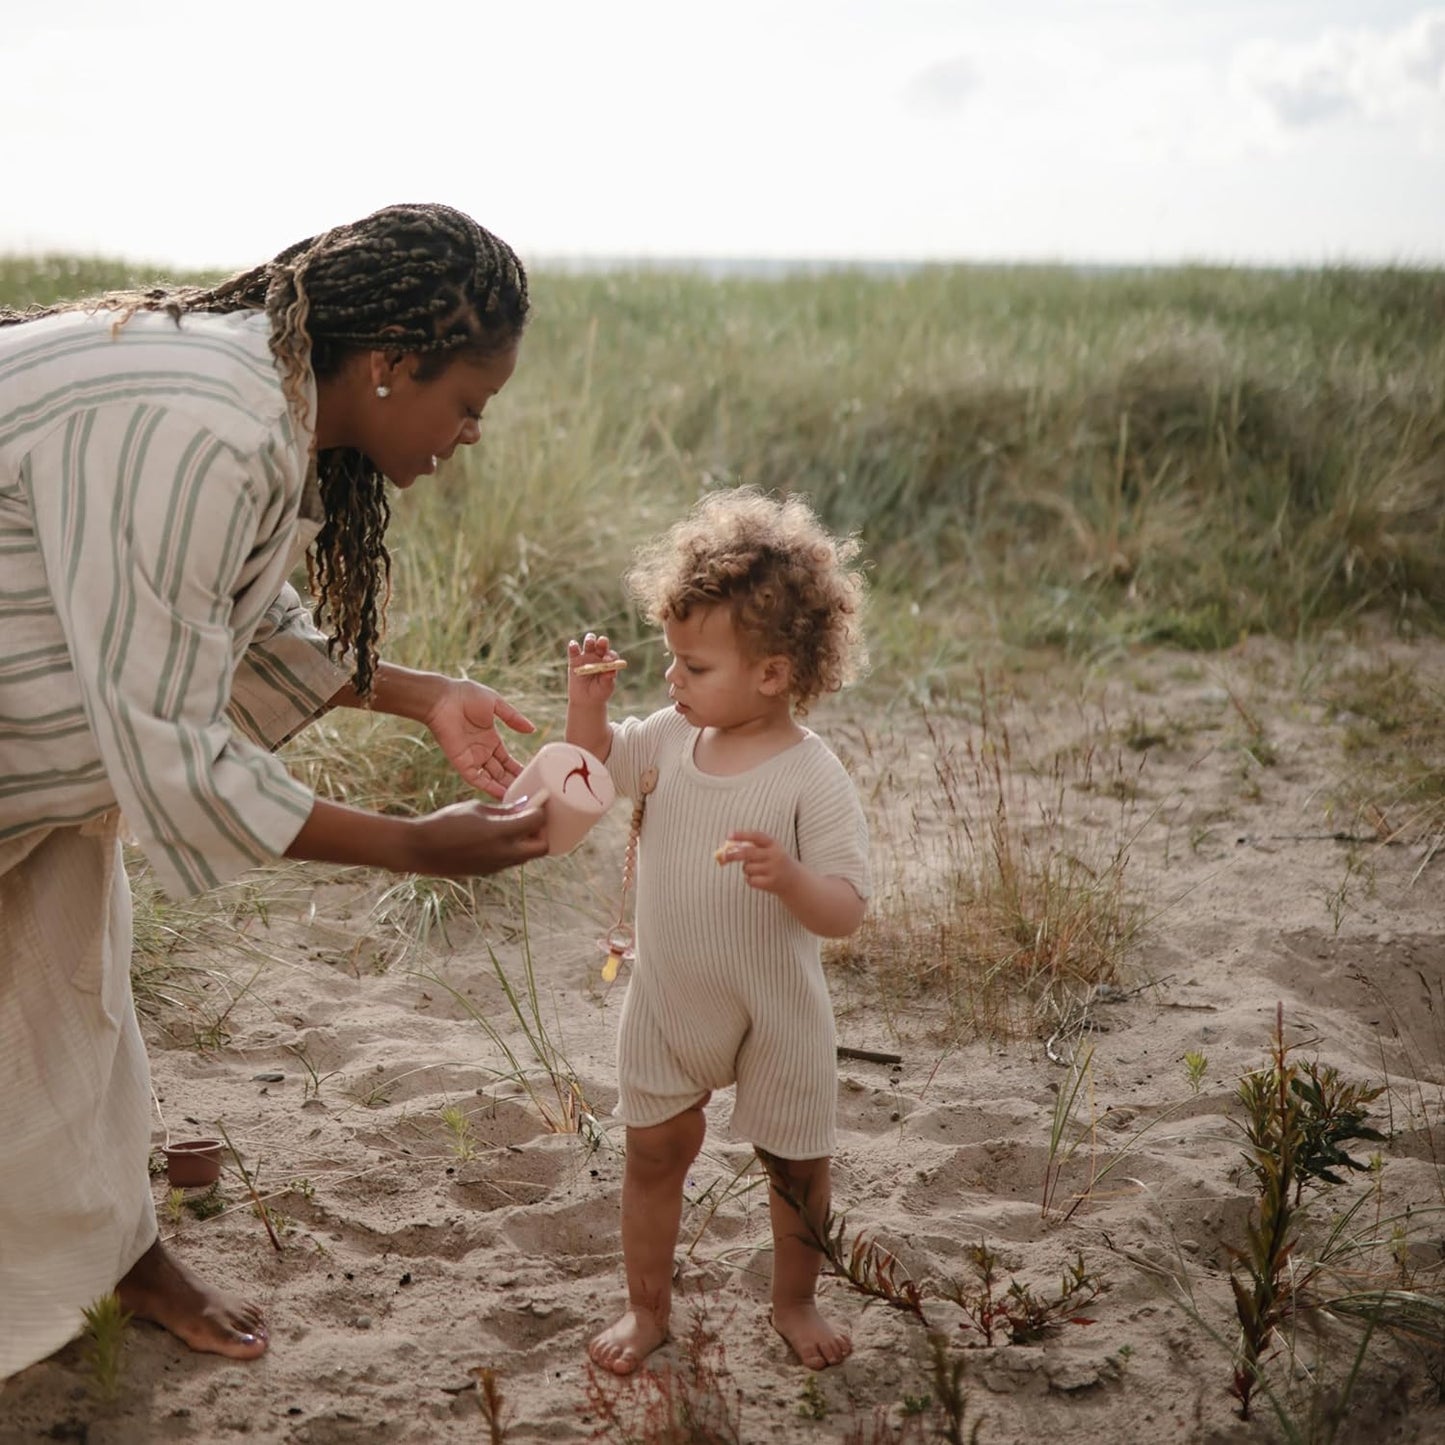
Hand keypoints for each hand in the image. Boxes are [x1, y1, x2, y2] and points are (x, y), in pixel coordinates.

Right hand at [406, 795, 548, 875]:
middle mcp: (504, 853)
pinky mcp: (488, 872)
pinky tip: (501, 838)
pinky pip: (511, 861)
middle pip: (542, 847)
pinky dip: (513, 850)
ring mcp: (497, 866)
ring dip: (528, 843)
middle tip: (532, 819)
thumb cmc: (445, 822)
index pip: (537, 822)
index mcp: (501, 833)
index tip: (539, 802)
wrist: (421, 850)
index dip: (541, 810)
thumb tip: (523, 805)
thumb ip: (503, 809)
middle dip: (542, 832)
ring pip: (527, 857)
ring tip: (517, 827)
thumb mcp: (475, 808)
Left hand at [422, 678, 534, 798]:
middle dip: (513, 782)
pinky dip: (489, 787)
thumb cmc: (466, 696)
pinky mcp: (462, 762)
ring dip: (504, 788)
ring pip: (491, 778)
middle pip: (500, 772)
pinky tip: (503, 795)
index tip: (531, 777)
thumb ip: (513, 718)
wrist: (443, 698)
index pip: (506, 760)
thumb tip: (532, 729)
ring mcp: (472, 758)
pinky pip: (477, 779)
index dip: (517, 768)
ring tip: (520, 798)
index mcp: (490, 739)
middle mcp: (481, 751)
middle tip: (529, 793)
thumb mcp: (495, 704)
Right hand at [567, 632, 624, 702]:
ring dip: (590, 640)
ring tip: (590, 642)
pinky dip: (573, 646)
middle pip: (601, 644)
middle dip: (602, 641)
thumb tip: (611, 671)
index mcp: (608, 661)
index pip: (611, 654)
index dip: (610, 656)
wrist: (586, 700)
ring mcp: (586, 656)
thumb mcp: (606, 687)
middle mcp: (599, 656)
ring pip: (589, 643)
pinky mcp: (574, 660)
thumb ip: (608, 679)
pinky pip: (573, 651)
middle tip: (601, 642)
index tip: (607, 660)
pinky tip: (574, 645)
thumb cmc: (599, 692)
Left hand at [716, 830, 797, 895]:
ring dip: (746, 869)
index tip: (729, 836)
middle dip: (733, 854)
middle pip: (748, 853)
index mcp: (773, 843)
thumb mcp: (768, 850)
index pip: (756, 836)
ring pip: (747, 868)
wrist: (793, 879)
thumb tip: (727, 849)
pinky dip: (749, 879)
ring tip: (756, 870)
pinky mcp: (771, 882)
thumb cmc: (774, 861)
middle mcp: (774, 855)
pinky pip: (750, 880)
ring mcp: (773, 869)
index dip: (742, 835)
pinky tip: (758, 879)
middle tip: (724, 856)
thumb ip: (751, 846)